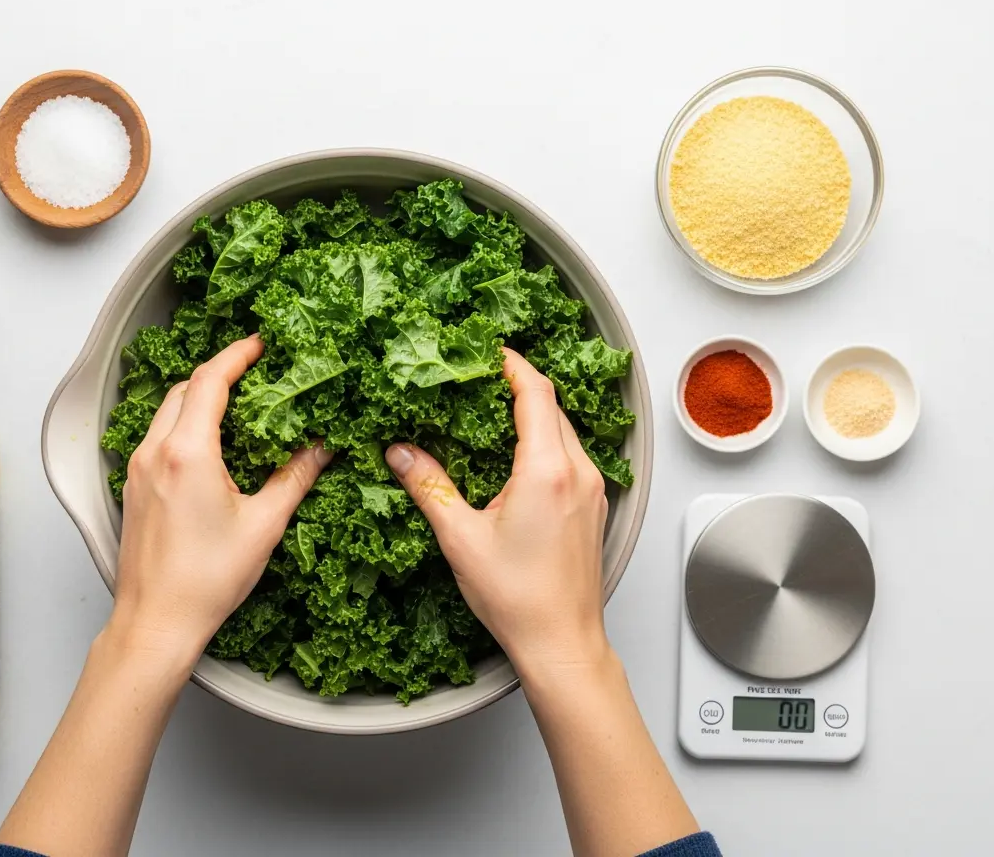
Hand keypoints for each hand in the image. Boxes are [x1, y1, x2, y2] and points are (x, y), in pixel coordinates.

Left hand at [109, 334, 332, 663]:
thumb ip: (296, 476)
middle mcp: (155, 453)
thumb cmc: (205, 581)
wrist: (156, 622)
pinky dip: (184, 424)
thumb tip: (322, 447)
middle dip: (219, 372)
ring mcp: (139, 470)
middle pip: (184, 388)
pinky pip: (158, 437)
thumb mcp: (265, 524)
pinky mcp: (135, 489)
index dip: (237, 355)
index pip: (210, 380)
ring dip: (199, 397)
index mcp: (187, 452)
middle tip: (255, 370)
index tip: (261, 344)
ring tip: (238, 402)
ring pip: (167, 411)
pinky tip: (212, 443)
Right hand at [385, 348, 608, 672]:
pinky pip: (571, 457)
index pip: (536, 392)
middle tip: (479, 378)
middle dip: (518, 384)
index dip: (511, 363)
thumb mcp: (460, 538)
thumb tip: (402, 452)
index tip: (487, 351)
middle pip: (552, 406)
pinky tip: (515, 458)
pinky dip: (544, 443)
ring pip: (564, 431)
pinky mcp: (592, 508)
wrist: (561, 643)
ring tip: (492, 412)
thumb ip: (429, 486)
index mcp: (547, 471)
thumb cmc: (519, 599)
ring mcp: (591, 491)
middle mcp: (578, 473)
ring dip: (533, 414)